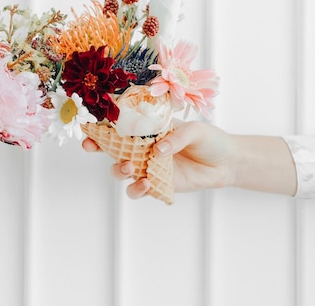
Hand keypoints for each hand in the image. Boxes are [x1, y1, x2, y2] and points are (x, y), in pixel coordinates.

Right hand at [83, 120, 236, 198]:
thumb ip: (177, 137)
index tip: (87, 123)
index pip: (120, 124)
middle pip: (111, 147)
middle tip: (92, 146)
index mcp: (148, 128)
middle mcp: (142, 147)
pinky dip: (137, 188)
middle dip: (96, 146)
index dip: (101, 124)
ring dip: (117, 169)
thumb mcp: (196, 130)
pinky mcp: (157, 185)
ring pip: (120, 170)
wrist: (227, 163)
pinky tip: (146, 183)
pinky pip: (138, 189)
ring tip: (128, 167)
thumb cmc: (210, 140)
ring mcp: (147, 166)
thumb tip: (158, 149)